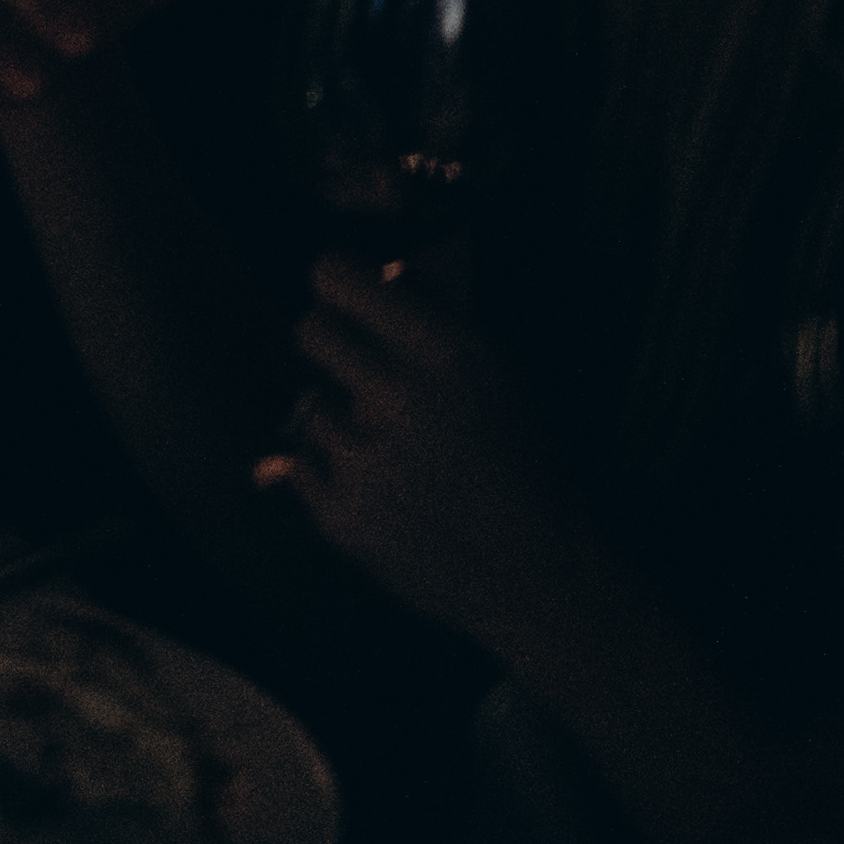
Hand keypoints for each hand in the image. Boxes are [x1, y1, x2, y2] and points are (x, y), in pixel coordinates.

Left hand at [269, 253, 575, 641]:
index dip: (336, 284)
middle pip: (310, 330)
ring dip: (345, 422)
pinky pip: (301, 465)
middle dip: (331, 343)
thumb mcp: (504, 375)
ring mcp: (364, 462)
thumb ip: (439, 315)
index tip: (344, 298)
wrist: (543, 576)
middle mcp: (398, 400)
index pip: (336, 278)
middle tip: (360, 369)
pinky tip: (389, 494)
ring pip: (311, 405)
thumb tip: (384, 268)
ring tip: (401, 457)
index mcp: (447, 355)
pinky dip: (334, 476)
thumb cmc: (530, 465)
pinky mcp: (340, 518)